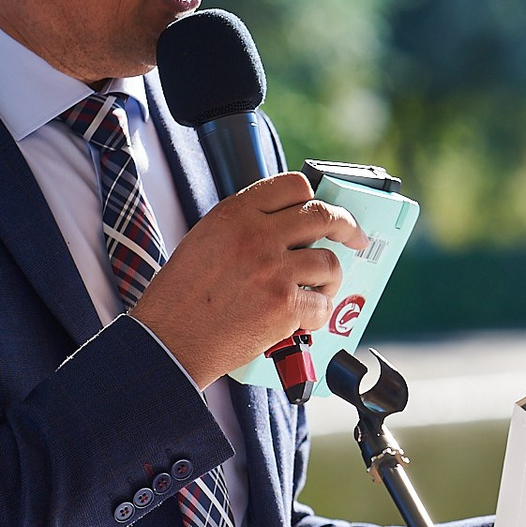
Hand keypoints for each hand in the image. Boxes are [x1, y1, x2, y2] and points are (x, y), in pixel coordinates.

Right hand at [130, 172, 368, 387]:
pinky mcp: (284, 305)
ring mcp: (273, 270)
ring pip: (329, 262)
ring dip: (330, 280)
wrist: (170, 341)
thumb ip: (245, 226)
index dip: (314, 198)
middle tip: (355, 238)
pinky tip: (303, 320)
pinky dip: (319, 314)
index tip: (325, 210)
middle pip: (323, 215)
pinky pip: (323, 303)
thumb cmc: (183, 296)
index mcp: (235, 214)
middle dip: (347, 227)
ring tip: (317, 292)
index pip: (293, 186)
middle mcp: (256, 235)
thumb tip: (289, 225)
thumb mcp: (206, 240)